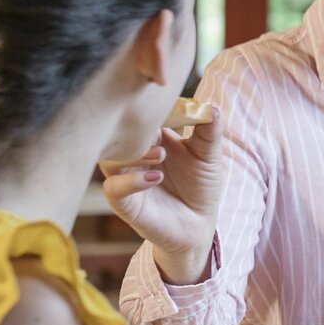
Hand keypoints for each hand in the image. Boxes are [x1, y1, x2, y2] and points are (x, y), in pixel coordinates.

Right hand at [99, 107, 223, 282]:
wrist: (198, 225)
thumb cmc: (200, 187)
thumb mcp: (208, 156)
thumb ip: (209, 132)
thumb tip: (212, 107)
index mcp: (152, 138)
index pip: (142, 116)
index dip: (150, 107)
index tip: (164, 99)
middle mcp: (134, 154)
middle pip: (120, 133)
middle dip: (136, 128)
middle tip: (158, 130)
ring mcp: (125, 177)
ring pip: (112, 158)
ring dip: (134, 154)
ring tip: (160, 155)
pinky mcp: (123, 202)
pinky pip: (114, 187)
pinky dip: (131, 181)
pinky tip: (156, 177)